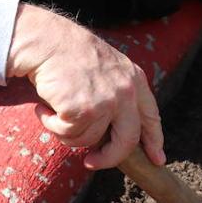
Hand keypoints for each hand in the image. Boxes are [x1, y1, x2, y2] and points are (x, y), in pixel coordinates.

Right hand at [6, 3, 165, 169]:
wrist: (47, 40)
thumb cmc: (70, 55)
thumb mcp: (108, 69)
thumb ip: (118, 94)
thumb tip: (114, 132)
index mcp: (135, 79)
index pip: (151, 116)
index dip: (154, 140)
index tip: (157, 159)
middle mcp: (126, 92)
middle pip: (127, 140)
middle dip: (109, 158)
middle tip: (91, 162)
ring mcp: (105, 102)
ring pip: (89, 140)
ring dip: (68, 132)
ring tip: (55, 110)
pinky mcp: (82, 110)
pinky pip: (67, 134)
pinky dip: (52, 125)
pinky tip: (45, 108)